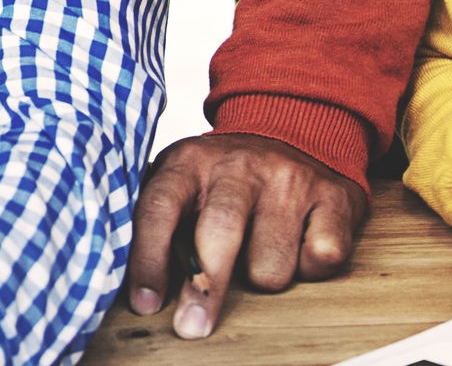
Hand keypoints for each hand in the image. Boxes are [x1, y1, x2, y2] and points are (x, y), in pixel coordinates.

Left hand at [126, 133, 367, 338]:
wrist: (297, 124)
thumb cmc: (226, 178)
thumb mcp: (183, 181)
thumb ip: (155, 218)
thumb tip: (116, 275)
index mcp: (191, 161)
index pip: (161, 205)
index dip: (149, 256)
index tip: (144, 304)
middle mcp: (241, 164)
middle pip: (220, 232)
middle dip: (205, 289)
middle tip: (193, 327)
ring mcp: (290, 178)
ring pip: (272, 264)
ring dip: (265, 277)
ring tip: (260, 258)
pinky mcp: (334, 196)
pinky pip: (321, 258)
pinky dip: (311, 267)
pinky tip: (300, 245)